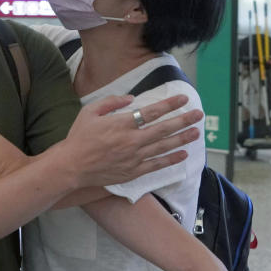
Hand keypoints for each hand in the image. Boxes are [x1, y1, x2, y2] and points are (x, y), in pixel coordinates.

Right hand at [59, 95, 202, 187]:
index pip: (152, 111)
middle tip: (198, 114)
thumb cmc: (79, 137)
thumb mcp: (90, 111)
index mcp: (122, 124)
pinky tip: (183, 155)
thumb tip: (131, 98)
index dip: (170, 105)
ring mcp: (134, 158)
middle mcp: (132, 140)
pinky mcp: (133, 172)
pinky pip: (157, 165)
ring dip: (182, 139)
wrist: (72, 166)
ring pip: (164, 146)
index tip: (183, 99)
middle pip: (164, 129)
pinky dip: (171, 160)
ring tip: (196, 133)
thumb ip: (112, 102)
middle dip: (183, 120)